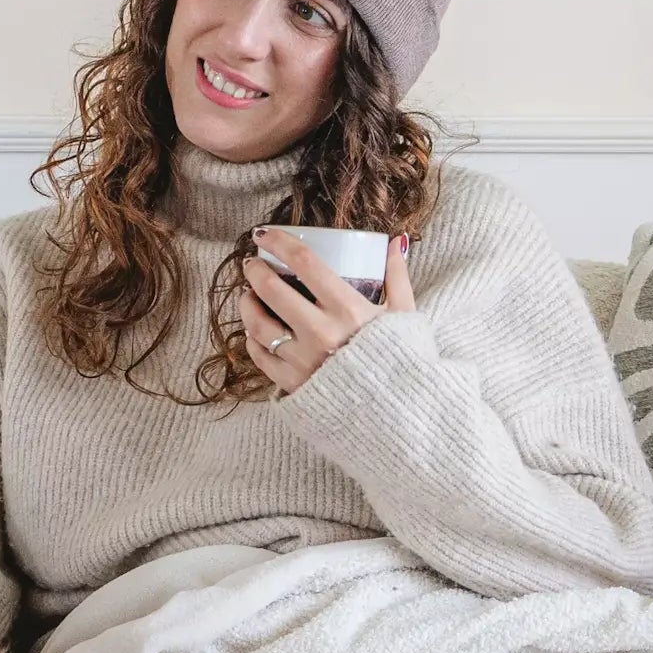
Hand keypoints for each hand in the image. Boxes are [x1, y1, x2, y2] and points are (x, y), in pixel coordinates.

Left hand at [240, 228, 415, 394]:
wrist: (398, 418)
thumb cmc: (402, 363)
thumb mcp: (405, 316)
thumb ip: (397, 277)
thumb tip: (394, 242)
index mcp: (348, 310)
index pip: (304, 262)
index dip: (279, 242)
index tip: (265, 235)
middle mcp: (321, 333)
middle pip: (272, 290)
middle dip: (255, 271)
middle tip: (252, 264)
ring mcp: (303, 360)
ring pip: (258, 324)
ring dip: (247, 304)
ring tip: (248, 295)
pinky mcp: (292, 385)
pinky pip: (261, 357)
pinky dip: (253, 340)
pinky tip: (254, 331)